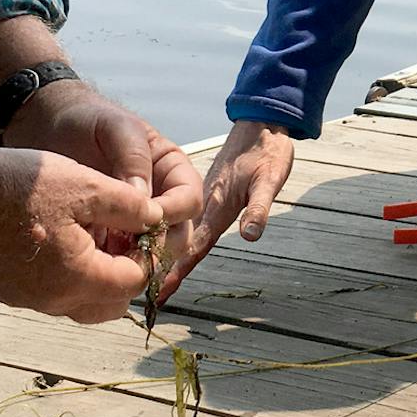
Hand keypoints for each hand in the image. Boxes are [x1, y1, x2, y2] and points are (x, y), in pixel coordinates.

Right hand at [0, 146, 164, 322]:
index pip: (134, 282)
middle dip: (126, 274)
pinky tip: (64, 238)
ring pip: (80, 301)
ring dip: (97, 276)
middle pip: (110, 303)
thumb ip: (130, 206)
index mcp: (78, 279)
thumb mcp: (86, 185)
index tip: (146, 226)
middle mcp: (52, 301)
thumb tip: (158, 219)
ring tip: (97, 234)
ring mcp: (25, 299)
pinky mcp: (5, 290)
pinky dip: (68, 275)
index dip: (148, 253)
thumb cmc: (19, 186)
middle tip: (126, 235)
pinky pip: (51, 293)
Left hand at [3, 83, 206, 256]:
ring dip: (136, 262)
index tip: (144, 217)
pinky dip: (112, 268)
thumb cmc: (88, 122)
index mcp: (172, 171)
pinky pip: (122, 261)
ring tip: (108, 260)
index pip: (189, 200)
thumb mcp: (114, 128)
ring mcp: (137, 222)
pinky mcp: (112, 238)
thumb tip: (145, 200)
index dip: (172, 212)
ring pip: (154, 253)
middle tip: (128, 250)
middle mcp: (162, 199)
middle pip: (179, 234)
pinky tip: (92, 266)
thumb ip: (133, 158)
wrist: (50, 130)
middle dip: (158, 245)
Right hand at [158, 120, 292, 301]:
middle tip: (147, 295)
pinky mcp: (207, 191)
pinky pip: (187, 217)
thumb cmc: (268, 150)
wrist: (261, 121)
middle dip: (163, 268)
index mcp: (215, 205)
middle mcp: (204, 204)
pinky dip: (176, 231)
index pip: (195, 246)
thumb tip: (250, 236)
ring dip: (167, 251)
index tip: (160, 292)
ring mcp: (203, 197)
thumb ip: (258, 208)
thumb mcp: (268, 180)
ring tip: (151, 277)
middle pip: (180, 242)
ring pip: (181, 230)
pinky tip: (170, 239)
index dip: (178, 270)